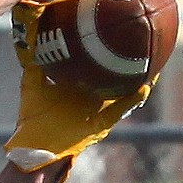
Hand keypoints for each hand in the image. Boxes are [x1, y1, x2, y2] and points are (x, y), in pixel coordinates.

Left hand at [5, 2, 152, 182]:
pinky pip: (120, 110)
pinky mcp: (100, 124)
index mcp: (74, 89)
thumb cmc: (31, 119)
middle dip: (122, 65)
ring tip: (151, 63)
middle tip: (135, 43)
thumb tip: (32, 45)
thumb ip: (34, 68)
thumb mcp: (31, 88)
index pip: (90, 69)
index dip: (98, 55)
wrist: (33, 146)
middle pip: (109, 78)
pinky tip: (143, 87)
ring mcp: (96, 110)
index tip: (104, 35)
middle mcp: (88, 98)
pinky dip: (132, 99)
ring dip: (135, 79)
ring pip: (121, 92)